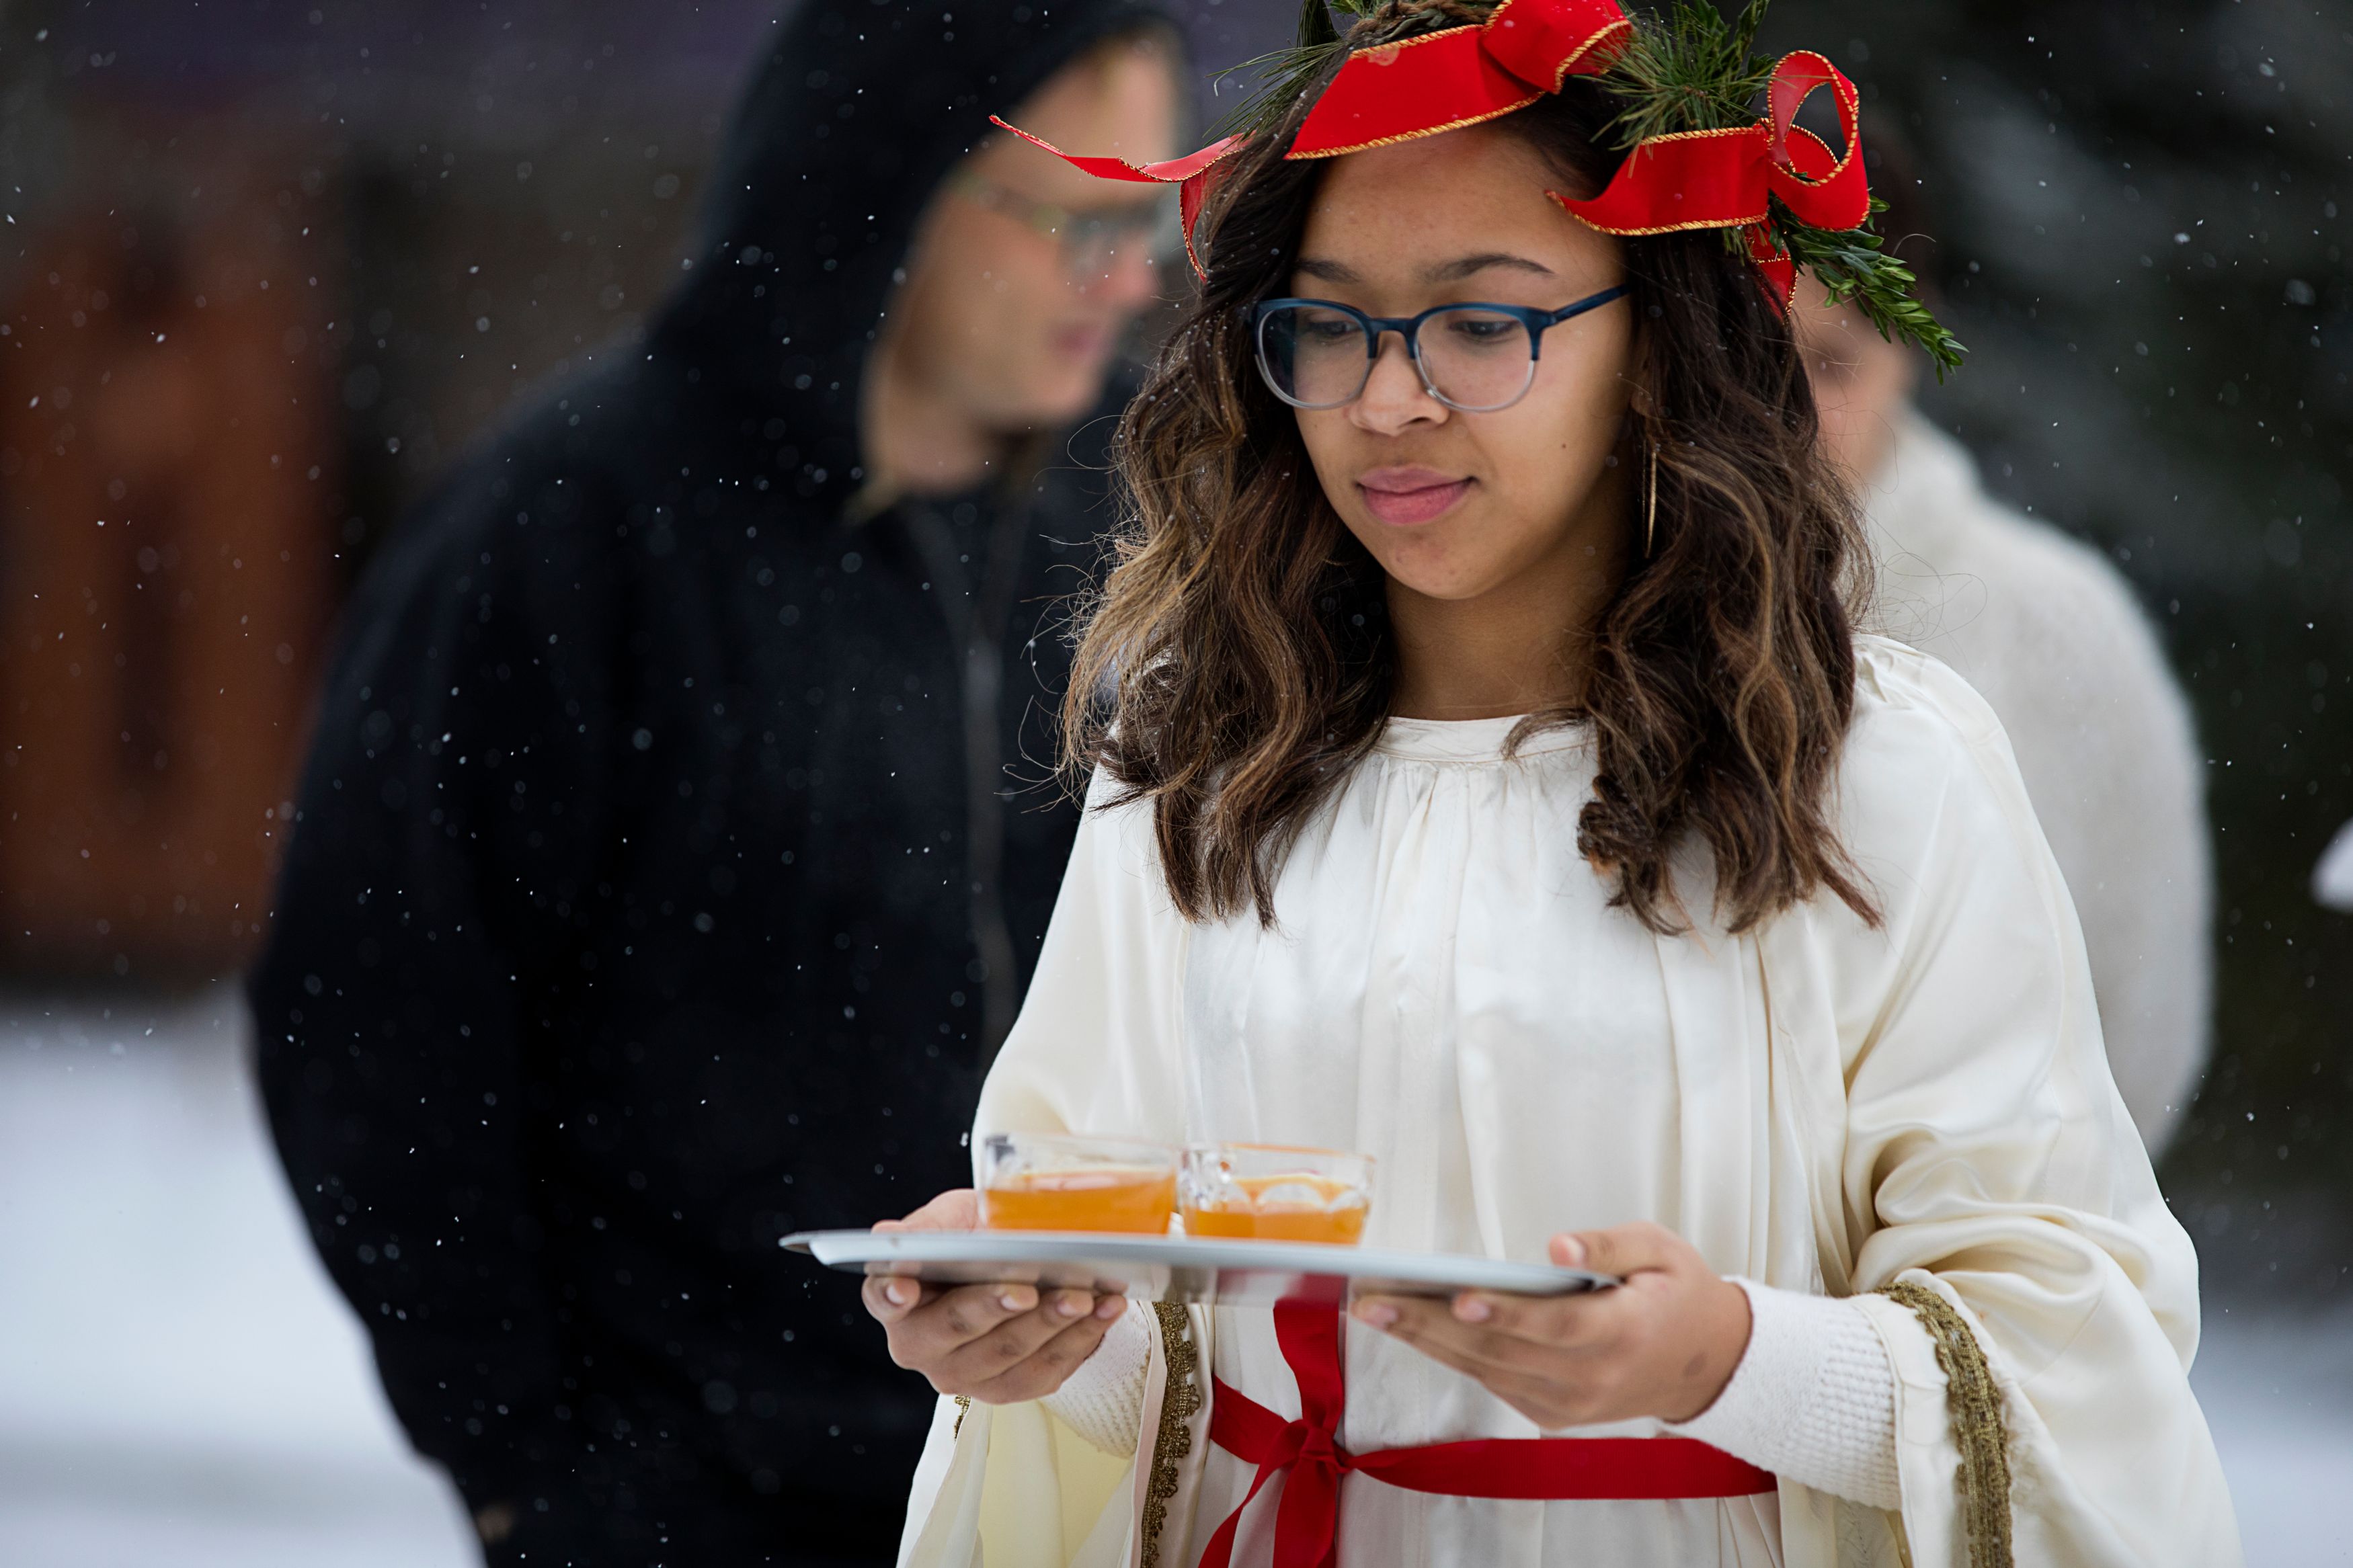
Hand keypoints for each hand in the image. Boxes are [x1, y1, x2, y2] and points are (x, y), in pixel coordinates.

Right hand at [861, 1187, 1127, 1403]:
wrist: (1015, 1263)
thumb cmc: (975, 1237)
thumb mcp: (952, 1218)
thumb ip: (927, 1229)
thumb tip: (889, 1238)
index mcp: (897, 1299)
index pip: (884, 1297)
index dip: (894, 1293)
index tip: (907, 1287)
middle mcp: (921, 1347)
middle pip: (958, 1329)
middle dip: (997, 1306)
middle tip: (1030, 1287)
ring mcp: (964, 1374)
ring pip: (1008, 1357)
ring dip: (1051, 1326)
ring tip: (1084, 1296)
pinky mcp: (1007, 1388)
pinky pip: (1045, 1373)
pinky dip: (1080, 1339)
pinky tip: (1104, 1310)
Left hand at [1351, 1222, 1750, 1428]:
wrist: (1706, 1365)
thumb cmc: (1676, 1293)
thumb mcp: (1660, 1249)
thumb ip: (1607, 1243)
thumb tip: (1555, 1247)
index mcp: (1626, 1332)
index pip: (1556, 1326)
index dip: (1506, 1313)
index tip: (1459, 1295)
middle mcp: (1594, 1379)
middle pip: (1503, 1352)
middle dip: (1432, 1324)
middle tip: (1374, 1300)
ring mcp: (1571, 1403)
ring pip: (1488, 1371)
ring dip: (1428, 1341)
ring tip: (1376, 1310)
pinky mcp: (1554, 1413)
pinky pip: (1494, 1382)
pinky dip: (1453, 1355)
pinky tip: (1415, 1327)